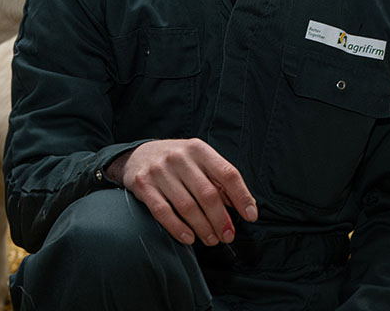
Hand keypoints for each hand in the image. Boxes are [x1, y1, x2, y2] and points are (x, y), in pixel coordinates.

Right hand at [108, 139, 257, 245]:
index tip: (251, 216)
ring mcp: (160, 171)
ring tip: (211, 240)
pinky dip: (178, 228)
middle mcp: (180, 157)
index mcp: (199, 149)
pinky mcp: (143, 185)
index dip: (242, 196)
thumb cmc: (177, 162)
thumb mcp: (200, 162)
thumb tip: (243, 206)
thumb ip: (220, 181)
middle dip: (221, 219)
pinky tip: (189, 238)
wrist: (138, 155)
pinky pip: (163, 212)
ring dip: (203, 228)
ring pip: (187, 206)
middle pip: (208, 194)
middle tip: (228, 236)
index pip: (227, 173)